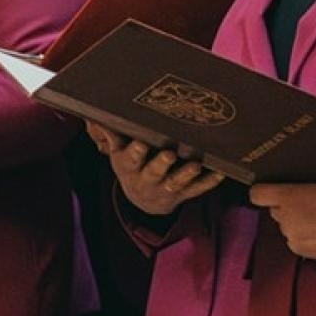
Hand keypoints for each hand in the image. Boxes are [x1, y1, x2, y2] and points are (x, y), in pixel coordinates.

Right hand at [89, 122, 223, 215]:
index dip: (135, 152)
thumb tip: (94, 117)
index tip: (141, 143)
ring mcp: (165, 189)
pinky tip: (221, 173)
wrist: (143, 198)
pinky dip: (208, 183)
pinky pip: (197, 190)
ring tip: (195, 165)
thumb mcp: (118, 152)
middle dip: (161, 164)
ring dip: (185, 174)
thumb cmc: (132, 164)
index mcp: (129, 167)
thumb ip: (110, 134)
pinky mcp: (182, 195)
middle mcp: (146, 179)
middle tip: (170, 154)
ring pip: (176, 183)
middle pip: (153, 173)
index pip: (130, 159)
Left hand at [249, 182, 315, 259]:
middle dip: (287, 208)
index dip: (263, 192)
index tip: (268, 191)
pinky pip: (295, 241)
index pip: (257, 194)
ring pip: (286, 227)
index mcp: (288, 196)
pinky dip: (305, 237)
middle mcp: (285, 217)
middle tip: (309, 204)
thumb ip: (301, 189)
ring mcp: (291, 236)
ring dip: (296, 224)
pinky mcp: (300, 250)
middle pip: (275, 210)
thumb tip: (293, 191)